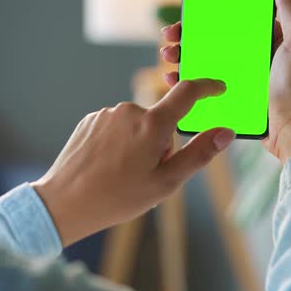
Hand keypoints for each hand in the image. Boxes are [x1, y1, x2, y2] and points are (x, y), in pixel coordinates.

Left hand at [31, 79, 234, 246]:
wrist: (64, 203)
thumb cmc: (118, 197)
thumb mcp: (167, 182)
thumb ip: (200, 154)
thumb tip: (226, 133)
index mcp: (152, 124)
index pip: (187, 93)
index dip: (208, 87)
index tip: (219, 87)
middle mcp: (130, 111)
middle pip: (162, 120)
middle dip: (164, 142)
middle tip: (149, 172)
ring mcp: (107, 114)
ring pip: (140, 125)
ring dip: (141, 143)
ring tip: (125, 173)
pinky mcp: (91, 120)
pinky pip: (119, 127)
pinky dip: (122, 143)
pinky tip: (109, 166)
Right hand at [163, 0, 290, 163]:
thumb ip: (290, 10)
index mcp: (264, 38)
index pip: (231, 14)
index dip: (208, 5)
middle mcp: (249, 56)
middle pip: (211, 36)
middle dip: (187, 31)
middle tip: (170, 33)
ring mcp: (239, 78)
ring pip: (203, 60)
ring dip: (181, 53)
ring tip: (169, 54)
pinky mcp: (231, 99)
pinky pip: (202, 86)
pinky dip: (185, 79)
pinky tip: (172, 77)